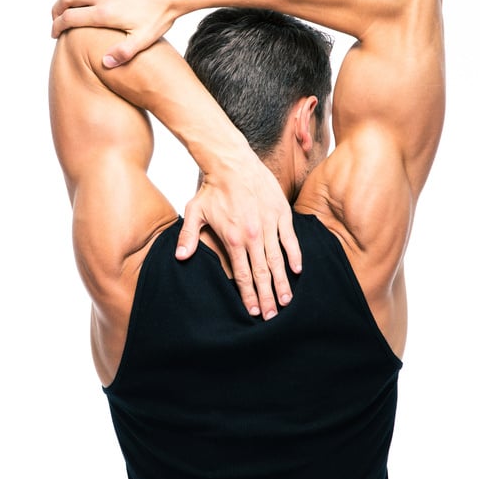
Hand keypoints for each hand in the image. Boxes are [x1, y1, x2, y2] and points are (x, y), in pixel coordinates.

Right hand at [51, 0, 177, 66]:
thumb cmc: (159, 15)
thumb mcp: (144, 39)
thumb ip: (124, 52)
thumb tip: (104, 63)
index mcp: (104, 12)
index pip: (69, 18)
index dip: (57, 27)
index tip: (55, 35)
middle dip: (55, 11)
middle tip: (56, 23)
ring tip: (64, 8)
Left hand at [176, 160, 301, 320]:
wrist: (232, 161)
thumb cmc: (213, 188)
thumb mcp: (195, 211)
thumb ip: (188, 236)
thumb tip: (181, 257)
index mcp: (233, 238)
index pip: (243, 275)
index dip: (249, 295)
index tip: (253, 312)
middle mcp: (253, 235)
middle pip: (262, 273)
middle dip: (267, 298)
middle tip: (273, 317)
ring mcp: (269, 224)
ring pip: (278, 260)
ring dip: (283, 283)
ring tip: (287, 301)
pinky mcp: (281, 213)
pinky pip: (290, 239)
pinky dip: (295, 255)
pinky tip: (298, 270)